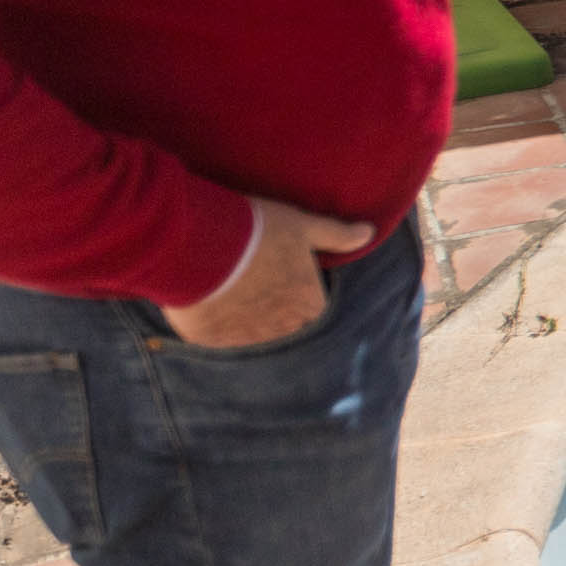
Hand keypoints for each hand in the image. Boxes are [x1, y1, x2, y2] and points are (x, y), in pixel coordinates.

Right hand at [164, 198, 375, 347]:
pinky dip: (215, 321)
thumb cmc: (256, 230)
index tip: (283, 273)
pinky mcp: (209, 339)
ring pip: (251, 334)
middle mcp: (280, 328)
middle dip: (276, 309)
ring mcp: (243, 337)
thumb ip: (336, 234)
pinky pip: (217, 336)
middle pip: (285, 325)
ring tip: (230, 286)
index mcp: (308, 304)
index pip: (314, 308)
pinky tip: (208, 297)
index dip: (300, 292)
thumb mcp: (302, 226)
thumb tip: (368, 232)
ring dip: (246, 317)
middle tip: (255, 278)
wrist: (197, 242)